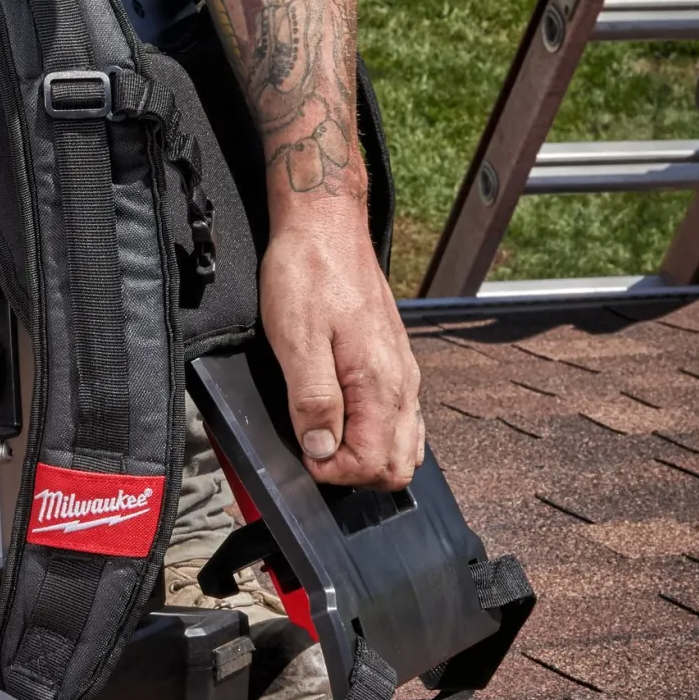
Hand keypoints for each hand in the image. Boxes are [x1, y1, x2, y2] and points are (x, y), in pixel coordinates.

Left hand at [257, 205, 423, 489]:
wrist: (326, 227)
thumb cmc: (307, 275)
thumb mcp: (296, 340)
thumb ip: (312, 401)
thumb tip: (321, 450)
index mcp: (380, 383)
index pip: (374, 464)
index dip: (334, 472)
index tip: (303, 455)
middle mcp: (401, 384)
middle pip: (397, 465)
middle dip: (353, 472)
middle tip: (313, 450)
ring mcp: (402, 373)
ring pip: (402, 444)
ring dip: (365, 454)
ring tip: (325, 436)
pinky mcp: (394, 362)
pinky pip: (400, 418)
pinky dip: (375, 433)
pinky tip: (344, 420)